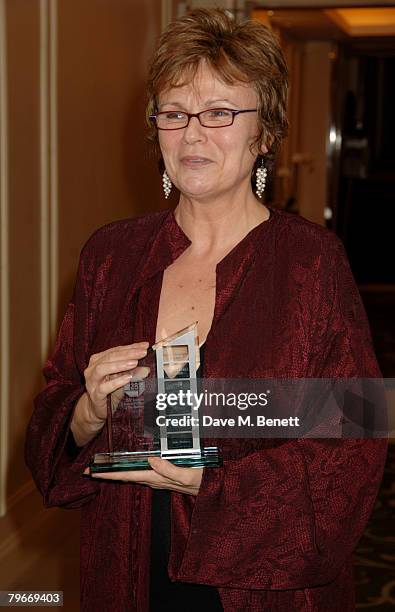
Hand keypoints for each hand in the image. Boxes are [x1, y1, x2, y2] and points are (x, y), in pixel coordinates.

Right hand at [84, 341, 149, 421]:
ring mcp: (92, 381)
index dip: (131, 347)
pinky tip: (127, 378)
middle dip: (128, 354)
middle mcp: (92, 368)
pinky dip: (116, 382)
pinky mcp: (95, 394)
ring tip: (134, 363)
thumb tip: (147, 368)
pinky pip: (104, 387)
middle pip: (110, 357)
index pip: (116, 350)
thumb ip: (133, 371)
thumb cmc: (111, 390)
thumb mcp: (124, 378)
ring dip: (120, 365)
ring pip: (102, 369)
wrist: (99, 409)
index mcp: (99, 360)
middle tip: (142, 352)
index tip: (145, 346)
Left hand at [85, 457, 202, 495]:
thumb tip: (150, 460)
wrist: (214, 488)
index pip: (128, 475)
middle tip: (88, 470)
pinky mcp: (165, 476)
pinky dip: (132, 469)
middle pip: (126, 476)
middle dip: (107, 474)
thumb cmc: (203, 480)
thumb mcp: (188, 475)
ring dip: (117, 472)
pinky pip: (143, 473)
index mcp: (157, 478)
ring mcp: (159, 479)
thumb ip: (170, 469)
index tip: (91, 473)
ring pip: (133, 475)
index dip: (109, 474)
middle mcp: (155, 479)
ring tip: (103, 468)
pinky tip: (130, 466)